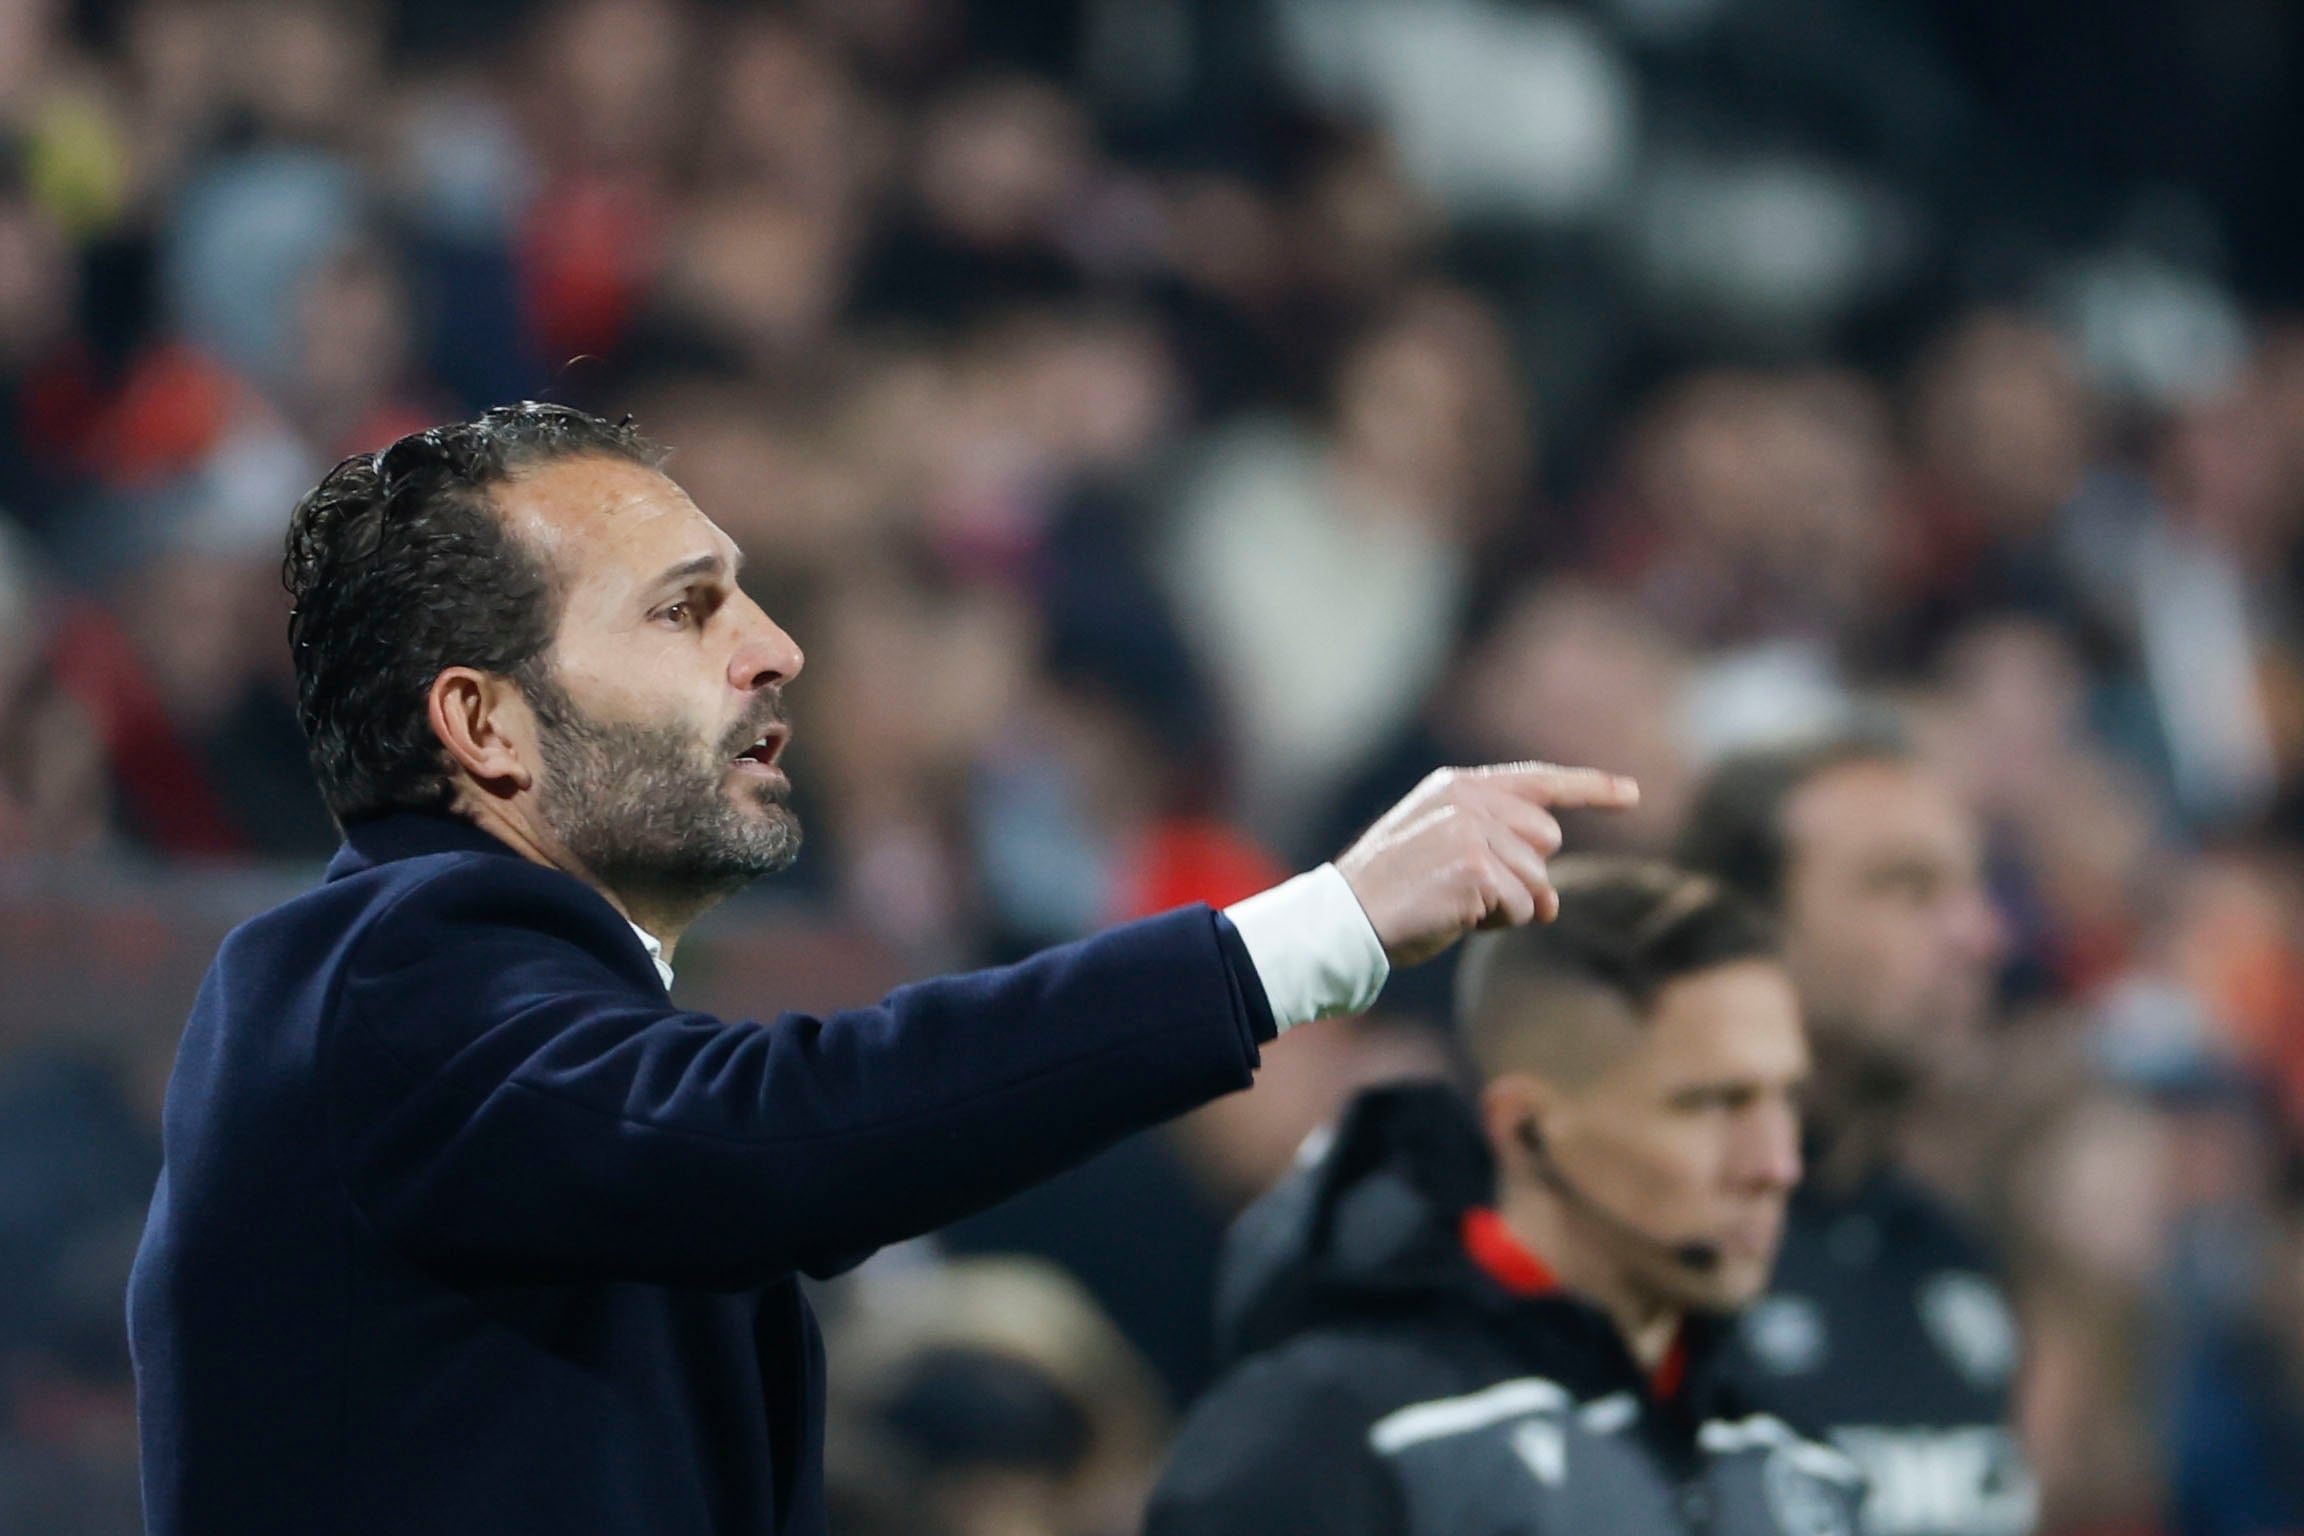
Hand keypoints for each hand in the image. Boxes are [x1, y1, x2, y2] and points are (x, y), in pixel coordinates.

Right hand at [1336, 763, 1639, 966]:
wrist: (1345, 918)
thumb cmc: (1392, 893)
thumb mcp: (1446, 856)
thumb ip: (1501, 858)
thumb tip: (1553, 903)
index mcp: (1458, 785)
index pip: (1538, 780)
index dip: (1590, 788)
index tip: (1631, 794)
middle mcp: (1469, 799)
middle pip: (1546, 840)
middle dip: (1524, 874)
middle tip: (1471, 890)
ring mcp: (1473, 831)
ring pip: (1537, 880)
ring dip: (1507, 906)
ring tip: (1454, 904)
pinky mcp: (1478, 868)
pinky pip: (1523, 907)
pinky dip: (1497, 923)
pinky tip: (1457, 917)